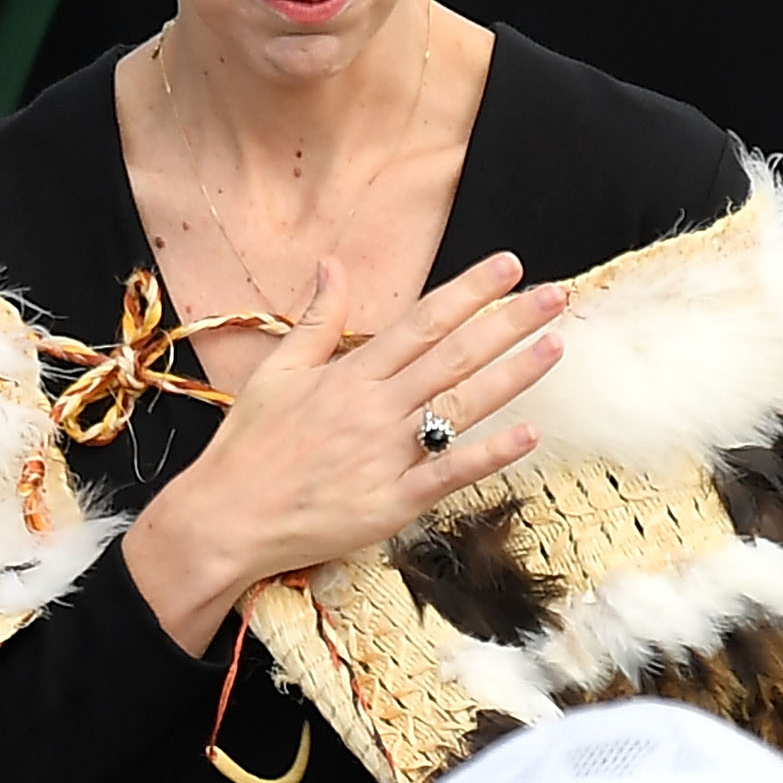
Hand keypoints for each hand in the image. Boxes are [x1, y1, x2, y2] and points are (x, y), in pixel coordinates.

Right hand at [124, 252, 564, 654]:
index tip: (509, 265)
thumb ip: (316, 319)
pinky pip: (450, 474)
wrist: (226, 518)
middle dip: (508, 323)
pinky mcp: (394, 502)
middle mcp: (375, 407)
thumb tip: (331, 264)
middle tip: (555, 295)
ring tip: (555, 347)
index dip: (469, 291)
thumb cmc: (250, 446)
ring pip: (462, 407)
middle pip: (455, 356)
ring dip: (513, 376)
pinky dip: (490, 455)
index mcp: (350, 374)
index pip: (422, 321)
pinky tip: (529, 433)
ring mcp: (387, 455)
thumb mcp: (277, 371)